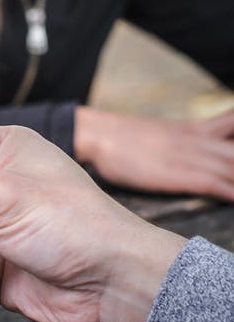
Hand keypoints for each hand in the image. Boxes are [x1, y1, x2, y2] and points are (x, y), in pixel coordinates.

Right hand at [75, 106, 233, 200]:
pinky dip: (232, 191)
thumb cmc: (125, 140)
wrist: (100, 135)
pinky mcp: (182, 174)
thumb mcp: (161, 137)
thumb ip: (182, 144)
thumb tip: (187, 156)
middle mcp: (201, 140)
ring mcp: (192, 156)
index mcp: (197, 130)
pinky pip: (218, 184)